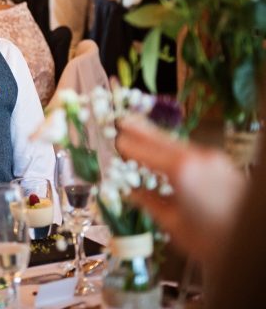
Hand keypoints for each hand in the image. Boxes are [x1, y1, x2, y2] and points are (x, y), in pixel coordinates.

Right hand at [116, 115, 244, 264]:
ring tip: (139, 130)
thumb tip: (129, 192)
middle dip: (139, 130)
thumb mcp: (172, 224)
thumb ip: (148, 202)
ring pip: (176, 142)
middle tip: (121, 119)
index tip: (111, 140)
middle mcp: (197, 156)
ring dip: (156, 138)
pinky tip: (164, 153)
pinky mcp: (222, 164)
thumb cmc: (212, 241)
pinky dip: (172, 148)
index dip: (124, 145)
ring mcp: (212, 158)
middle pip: (160, 137)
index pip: (142, 149)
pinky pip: (189, 150)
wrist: (253, 244)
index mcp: (180, 169)